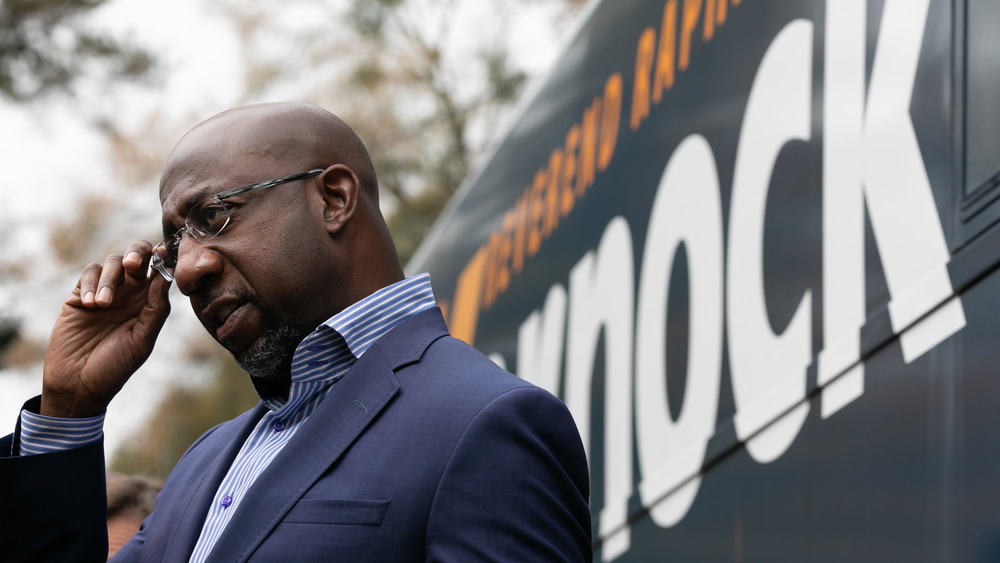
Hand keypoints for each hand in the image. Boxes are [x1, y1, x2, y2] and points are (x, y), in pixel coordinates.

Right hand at [41, 241, 171, 417]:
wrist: (78, 385)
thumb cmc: (116, 366)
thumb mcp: (142, 340)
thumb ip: (156, 309)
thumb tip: (166, 278)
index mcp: (149, 303)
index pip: (160, 271)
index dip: (164, 258)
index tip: (165, 253)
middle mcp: (130, 294)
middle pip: (137, 257)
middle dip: (136, 252)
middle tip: (132, 265)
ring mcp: (104, 292)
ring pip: (112, 262)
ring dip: (109, 277)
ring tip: (102, 304)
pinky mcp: (79, 296)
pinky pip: (88, 274)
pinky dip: (90, 284)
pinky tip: (90, 304)